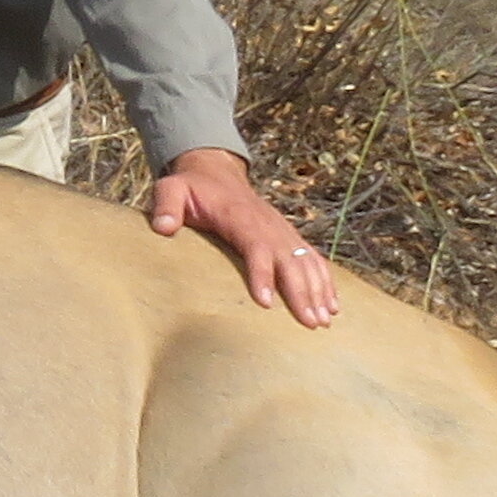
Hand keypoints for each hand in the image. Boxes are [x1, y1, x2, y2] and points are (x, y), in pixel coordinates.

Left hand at [149, 147, 336, 326]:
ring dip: (318, 290)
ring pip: (306, 261)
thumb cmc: (191, 188)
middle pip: (289, 259)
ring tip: (324, 320)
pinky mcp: (288, 236)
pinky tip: (333, 304)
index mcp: (240, 216)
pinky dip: (325, 280)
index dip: (262, 273)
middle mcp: (268, 224)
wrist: (216, 173)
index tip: (266, 302)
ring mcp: (281, 230)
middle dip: (301, 291)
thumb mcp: (172, 189)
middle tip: (310, 322)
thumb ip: (166, 205)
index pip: (256, 246)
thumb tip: (163, 227)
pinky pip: (312, 258)